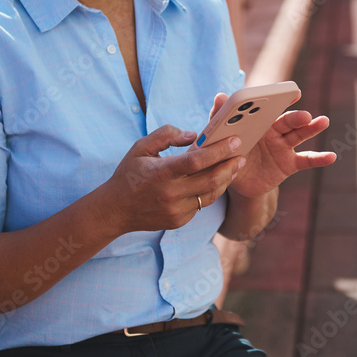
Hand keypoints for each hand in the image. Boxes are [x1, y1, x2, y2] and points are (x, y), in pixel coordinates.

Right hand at [88, 125, 244, 235]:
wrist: (115, 210)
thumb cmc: (129, 174)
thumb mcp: (140, 148)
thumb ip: (166, 135)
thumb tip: (193, 135)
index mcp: (161, 173)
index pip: (197, 161)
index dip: (218, 151)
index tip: (234, 141)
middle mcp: (171, 194)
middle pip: (211, 180)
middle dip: (230, 166)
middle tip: (241, 155)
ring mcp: (176, 210)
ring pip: (210, 194)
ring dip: (225, 180)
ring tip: (234, 166)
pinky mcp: (179, 220)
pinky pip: (201, 205)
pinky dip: (211, 191)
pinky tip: (216, 180)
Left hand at [207, 93, 336, 199]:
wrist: (233, 182)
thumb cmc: (225, 155)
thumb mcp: (219, 139)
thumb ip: (219, 117)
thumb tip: (220, 95)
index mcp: (258, 122)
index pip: (271, 107)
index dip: (283, 99)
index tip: (294, 92)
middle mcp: (274, 131)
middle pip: (288, 121)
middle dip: (297, 117)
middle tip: (305, 115)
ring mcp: (284, 147)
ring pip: (300, 135)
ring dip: (312, 128)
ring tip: (323, 122)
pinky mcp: (289, 164)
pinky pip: (306, 160)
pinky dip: (319, 158)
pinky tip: (332, 156)